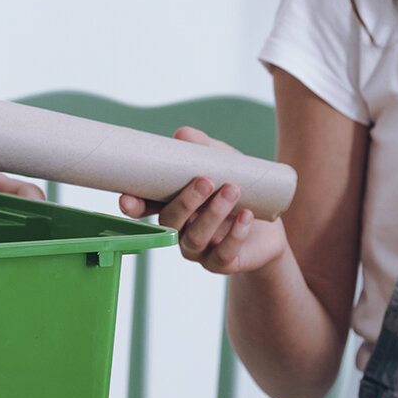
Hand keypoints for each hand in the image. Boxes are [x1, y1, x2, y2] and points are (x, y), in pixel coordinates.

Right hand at [119, 127, 287, 273]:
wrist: (270, 227)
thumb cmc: (239, 189)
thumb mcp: (224, 163)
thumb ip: (204, 149)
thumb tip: (182, 134)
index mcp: (173, 205)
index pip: (146, 207)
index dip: (134, 205)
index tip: (127, 198)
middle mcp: (180, 229)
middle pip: (170, 221)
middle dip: (185, 202)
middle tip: (206, 181)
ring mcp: (199, 250)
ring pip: (194, 238)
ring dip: (213, 214)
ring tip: (233, 190)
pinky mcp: (221, 263)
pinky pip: (223, 255)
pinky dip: (235, 235)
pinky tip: (246, 216)